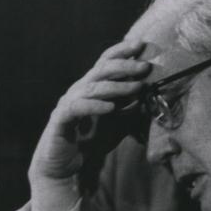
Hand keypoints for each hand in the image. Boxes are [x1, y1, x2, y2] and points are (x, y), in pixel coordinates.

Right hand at [27, 41, 150, 210]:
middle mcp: (79, 90)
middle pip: (101, 70)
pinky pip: (77, 108)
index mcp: (92, 87)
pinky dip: (95, 106)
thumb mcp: (119, 122)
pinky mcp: (60, 120)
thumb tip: (151, 93)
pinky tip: (111, 107)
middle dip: (125, 66)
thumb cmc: (91, 140)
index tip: (142, 44)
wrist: (65, 166)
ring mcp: (68, 103)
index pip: (106, 62)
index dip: (122, 51)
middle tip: (145, 66)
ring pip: (92, 87)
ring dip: (117, 86)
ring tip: (137, 87)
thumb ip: (132, 107)